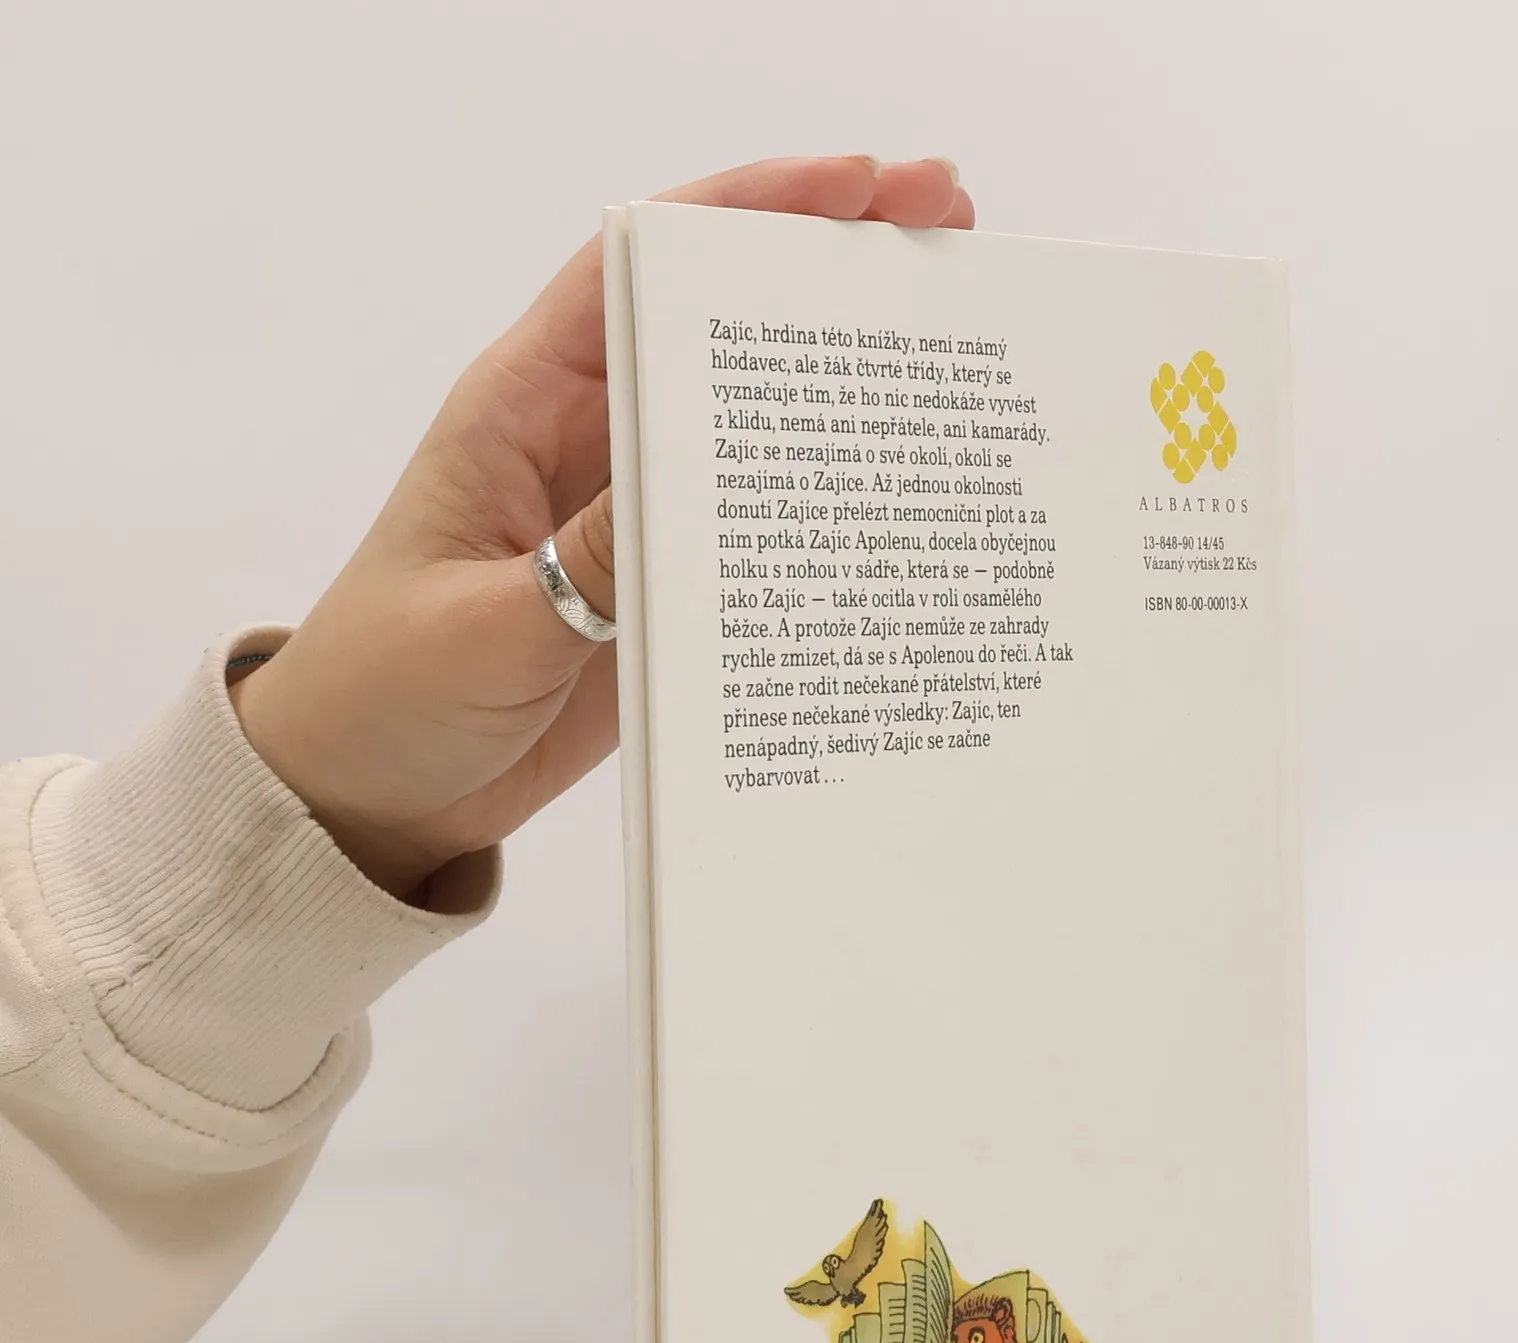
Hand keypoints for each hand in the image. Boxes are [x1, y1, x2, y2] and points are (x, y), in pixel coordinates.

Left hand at [231, 155, 973, 898]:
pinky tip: (900, 509)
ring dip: (846, 393)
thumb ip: (589, 566)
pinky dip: (827, 516)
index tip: (856, 184)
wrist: (375, 796)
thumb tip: (700, 490)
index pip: (637, 268)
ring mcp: (633, 519)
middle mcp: (588, 443)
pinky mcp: (662, 593)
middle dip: (829, 272)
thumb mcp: (485, 629)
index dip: (746, 209)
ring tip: (955, 352)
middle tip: (945, 229)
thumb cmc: (387, 693)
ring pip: (752, 428)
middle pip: (720, 328)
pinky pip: (753, 537)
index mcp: (522, 409)